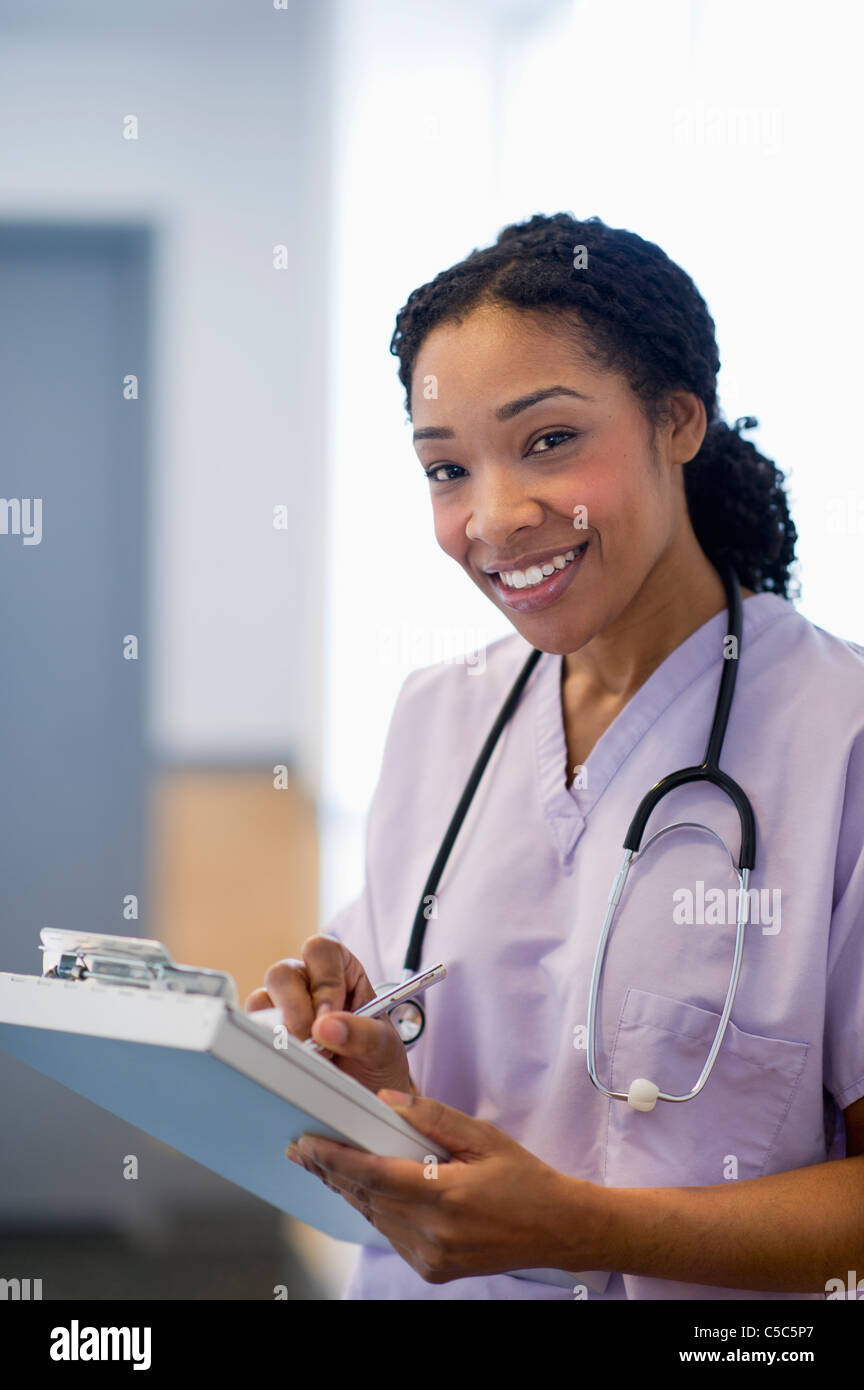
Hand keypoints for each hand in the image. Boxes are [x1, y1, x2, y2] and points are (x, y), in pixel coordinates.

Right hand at [245, 935, 411, 1096]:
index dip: (324, 980)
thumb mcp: (383, 1046)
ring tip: (308, 1057)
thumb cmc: (377, 1059)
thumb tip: (325, 1027)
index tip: (330, 1015)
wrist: (367, 1091)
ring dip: (282, 1031)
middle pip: (283, 973)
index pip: (321, 951)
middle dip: (296, 1012)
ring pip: (261, 999)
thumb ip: (362, 1033)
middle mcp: (308, 981)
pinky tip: (292, 1060)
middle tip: (316, 1045)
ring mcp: (284, 1005)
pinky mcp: (268, 1031)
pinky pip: (254, 1028)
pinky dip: (268, 1045)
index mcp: (341, 969)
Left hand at [287, 1089, 594, 1283]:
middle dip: (331, 1171)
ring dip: (348, 1191)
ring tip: (323, 1165)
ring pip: (375, 1218)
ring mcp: (432, 1257)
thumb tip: (387, 1101)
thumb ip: (433, 1117)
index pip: (375, 1176)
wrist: (557, 1229)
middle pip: (367, 1198)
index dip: (335, 1159)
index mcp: (446, 1197)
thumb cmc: (524, 1179)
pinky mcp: (434, 1269)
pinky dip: (374, 1211)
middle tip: (302, 1148)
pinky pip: (391, 1235)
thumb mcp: (483, 1137)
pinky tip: (362, 1190)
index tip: (308, 1143)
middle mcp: (434, 1233)